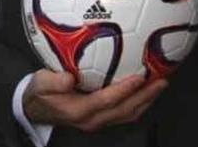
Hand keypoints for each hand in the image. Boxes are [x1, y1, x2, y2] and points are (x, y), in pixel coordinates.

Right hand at [22, 69, 166, 132]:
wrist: (35, 109)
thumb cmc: (39, 92)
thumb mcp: (40, 83)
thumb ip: (53, 81)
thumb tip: (68, 77)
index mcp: (79, 110)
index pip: (107, 100)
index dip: (125, 89)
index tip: (140, 76)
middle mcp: (92, 119)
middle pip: (125, 110)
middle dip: (145, 96)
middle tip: (162, 80)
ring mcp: (98, 121)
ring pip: (127, 114)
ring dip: (146, 101)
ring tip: (160, 84)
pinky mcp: (101, 119)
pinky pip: (124, 113)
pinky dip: (138, 102)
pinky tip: (146, 90)